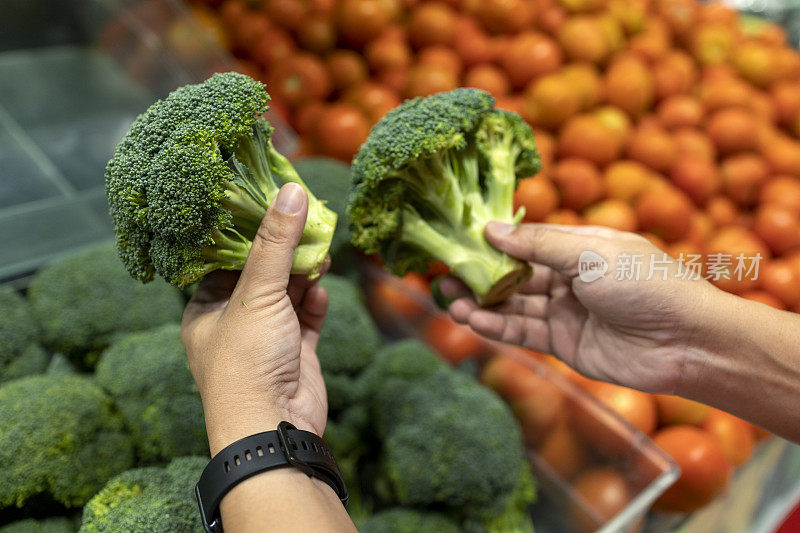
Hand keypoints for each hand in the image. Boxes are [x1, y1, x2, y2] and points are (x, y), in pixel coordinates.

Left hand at [182, 183, 328, 454]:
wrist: (272, 427)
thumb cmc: (246, 362)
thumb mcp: (257, 293)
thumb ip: (276, 243)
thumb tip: (291, 192)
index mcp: (206, 310)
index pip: (225, 260)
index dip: (248, 233)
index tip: (271, 204)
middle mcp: (234, 322)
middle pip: (262, 274)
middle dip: (285, 251)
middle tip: (307, 221)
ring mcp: (267, 338)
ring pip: (288, 294)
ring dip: (304, 274)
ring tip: (321, 250)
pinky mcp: (296, 352)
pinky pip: (307, 318)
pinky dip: (314, 303)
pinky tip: (321, 291)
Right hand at [442, 222, 723, 393]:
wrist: (686, 342)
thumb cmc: (646, 284)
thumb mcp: (589, 253)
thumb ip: (537, 244)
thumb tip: (490, 228)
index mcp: (580, 247)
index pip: (527, 241)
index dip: (494, 242)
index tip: (458, 240)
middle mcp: (570, 277)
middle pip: (514, 275)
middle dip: (480, 276)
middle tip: (444, 277)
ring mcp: (566, 312)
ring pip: (514, 305)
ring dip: (482, 303)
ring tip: (450, 302)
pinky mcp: (564, 344)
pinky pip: (524, 332)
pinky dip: (497, 326)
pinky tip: (473, 320)